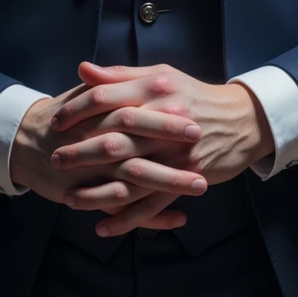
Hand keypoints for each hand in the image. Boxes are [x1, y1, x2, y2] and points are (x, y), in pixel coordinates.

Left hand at [49, 63, 274, 236]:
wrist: (242, 120)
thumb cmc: (194, 96)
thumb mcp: (160, 76)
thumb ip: (120, 75)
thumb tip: (82, 70)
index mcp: (154, 90)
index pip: (105, 99)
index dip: (77, 110)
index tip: (56, 121)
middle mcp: (163, 121)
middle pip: (113, 138)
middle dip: (80, 152)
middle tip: (55, 160)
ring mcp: (175, 154)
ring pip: (130, 177)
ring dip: (97, 192)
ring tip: (69, 199)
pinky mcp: (187, 178)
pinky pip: (152, 204)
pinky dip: (127, 218)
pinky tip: (103, 226)